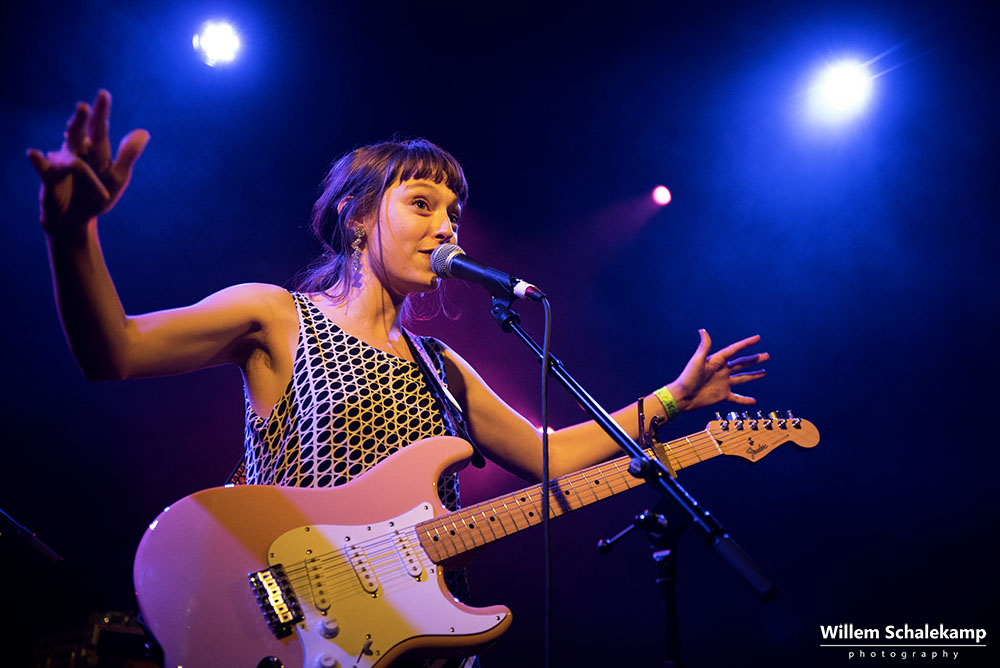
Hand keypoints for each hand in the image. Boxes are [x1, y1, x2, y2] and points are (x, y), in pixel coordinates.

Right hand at [27, 90, 148, 235]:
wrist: (76, 220)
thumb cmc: (98, 196)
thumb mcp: (117, 177)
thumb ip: (128, 155)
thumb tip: (144, 131)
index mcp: (94, 150)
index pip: (99, 130)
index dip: (101, 113)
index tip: (103, 93)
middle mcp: (75, 152)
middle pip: (77, 134)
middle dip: (81, 121)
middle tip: (84, 107)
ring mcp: (60, 165)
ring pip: (67, 155)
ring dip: (70, 151)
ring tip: (68, 135)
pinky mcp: (49, 180)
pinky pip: (43, 169)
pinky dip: (39, 161)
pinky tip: (36, 153)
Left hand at [666, 329, 767, 412]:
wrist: (682, 397)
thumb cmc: (687, 378)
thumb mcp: (697, 361)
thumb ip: (704, 347)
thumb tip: (703, 330)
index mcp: (717, 361)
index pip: (735, 350)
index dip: (746, 344)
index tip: (758, 338)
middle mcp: (722, 371)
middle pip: (741, 363)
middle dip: (754, 359)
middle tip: (767, 355)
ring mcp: (723, 383)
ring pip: (742, 378)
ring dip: (753, 375)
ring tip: (764, 372)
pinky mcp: (722, 395)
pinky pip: (736, 397)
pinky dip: (744, 400)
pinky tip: (754, 401)